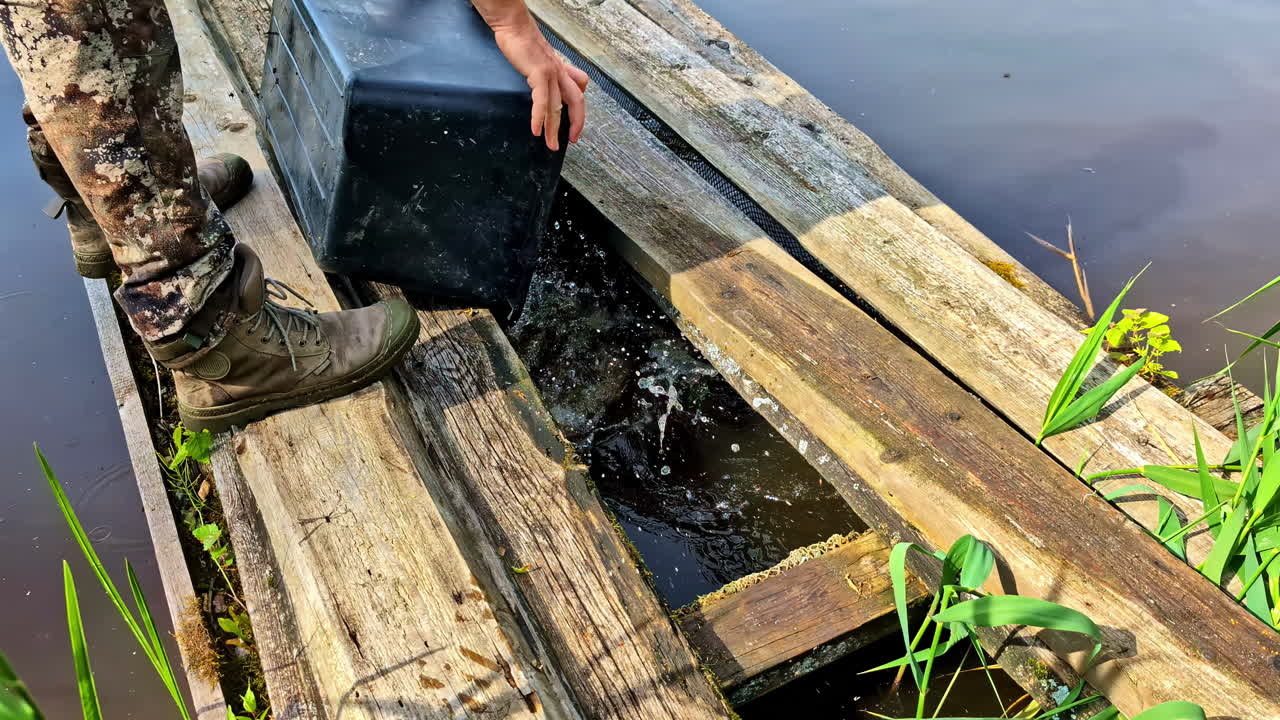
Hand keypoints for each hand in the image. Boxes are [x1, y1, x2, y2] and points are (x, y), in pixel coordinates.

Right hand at [485, 11, 587, 149]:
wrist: (514, 26)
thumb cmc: (523, 42)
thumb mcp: (540, 60)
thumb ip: (545, 75)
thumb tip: (544, 89)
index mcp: (562, 70)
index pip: (579, 93)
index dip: (579, 112)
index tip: (575, 128)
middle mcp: (561, 72)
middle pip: (576, 102)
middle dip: (576, 124)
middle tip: (571, 140)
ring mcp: (552, 73)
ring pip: (558, 107)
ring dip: (554, 130)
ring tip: (551, 144)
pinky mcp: (539, 73)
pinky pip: (542, 101)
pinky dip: (539, 118)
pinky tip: (536, 130)